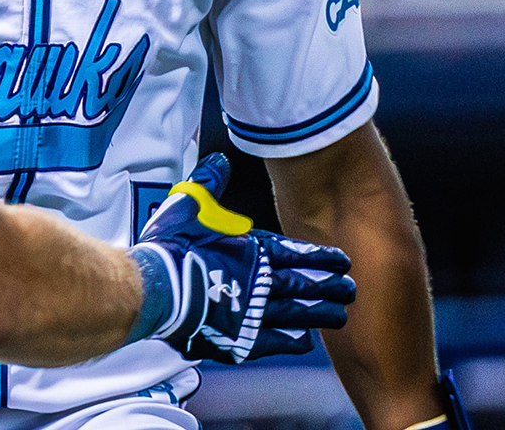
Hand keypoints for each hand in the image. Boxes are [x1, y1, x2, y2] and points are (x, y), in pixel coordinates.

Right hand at [129, 154, 354, 363]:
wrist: (154, 291)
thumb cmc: (170, 250)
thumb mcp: (188, 206)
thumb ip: (208, 184)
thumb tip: (220, 162)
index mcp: (251, 251)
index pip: (295, 254)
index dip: (319, 257)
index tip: (341, 261)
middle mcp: (259, 282)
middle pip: (304, 284)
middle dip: (329, 286)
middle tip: (351, 289)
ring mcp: (252, 312)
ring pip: (296, 314)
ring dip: (320, 314)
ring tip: (340, 316)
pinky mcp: (238, 338)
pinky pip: (273, 342)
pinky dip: (290, 342)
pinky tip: (304, 342)